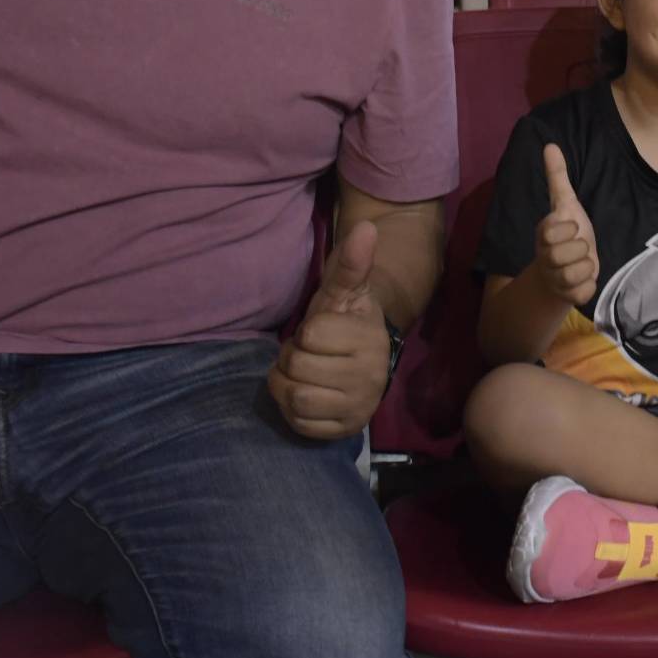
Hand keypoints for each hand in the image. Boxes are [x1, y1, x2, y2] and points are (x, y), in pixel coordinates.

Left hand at [268, 221, 389, 440]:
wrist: (363, 358)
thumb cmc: (344, 320)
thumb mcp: (344, 291)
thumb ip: (351, 262)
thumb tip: (366, 226)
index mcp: (368, 339)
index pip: (310, 335)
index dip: (304, 332)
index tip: (318, 332)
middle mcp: (370, 376)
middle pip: (298, 367)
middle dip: (291, 358)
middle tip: (307, 354)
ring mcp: (359, 406)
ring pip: (296, 398)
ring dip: (287, 384)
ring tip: (302, 374)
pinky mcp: (345, 431)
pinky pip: (300, 425)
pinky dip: (293, 411)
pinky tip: (306, 395)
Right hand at [529, 144, 598, 306]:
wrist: (560, 273)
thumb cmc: (566, 235)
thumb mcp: (565, 204)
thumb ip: (557, 176)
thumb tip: (550, 145)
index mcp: (544, 235)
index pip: (553, 231)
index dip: (568, 228)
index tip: (570, 228)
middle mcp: (545, 258)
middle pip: (569, 252)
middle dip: (581, 248)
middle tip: (578, 248)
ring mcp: (556, 279)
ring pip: (578, 272)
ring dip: (587, 266)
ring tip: (582, 263)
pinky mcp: (570, 297)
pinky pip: (585, 291)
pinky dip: (590, 285)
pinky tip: (584, 280)